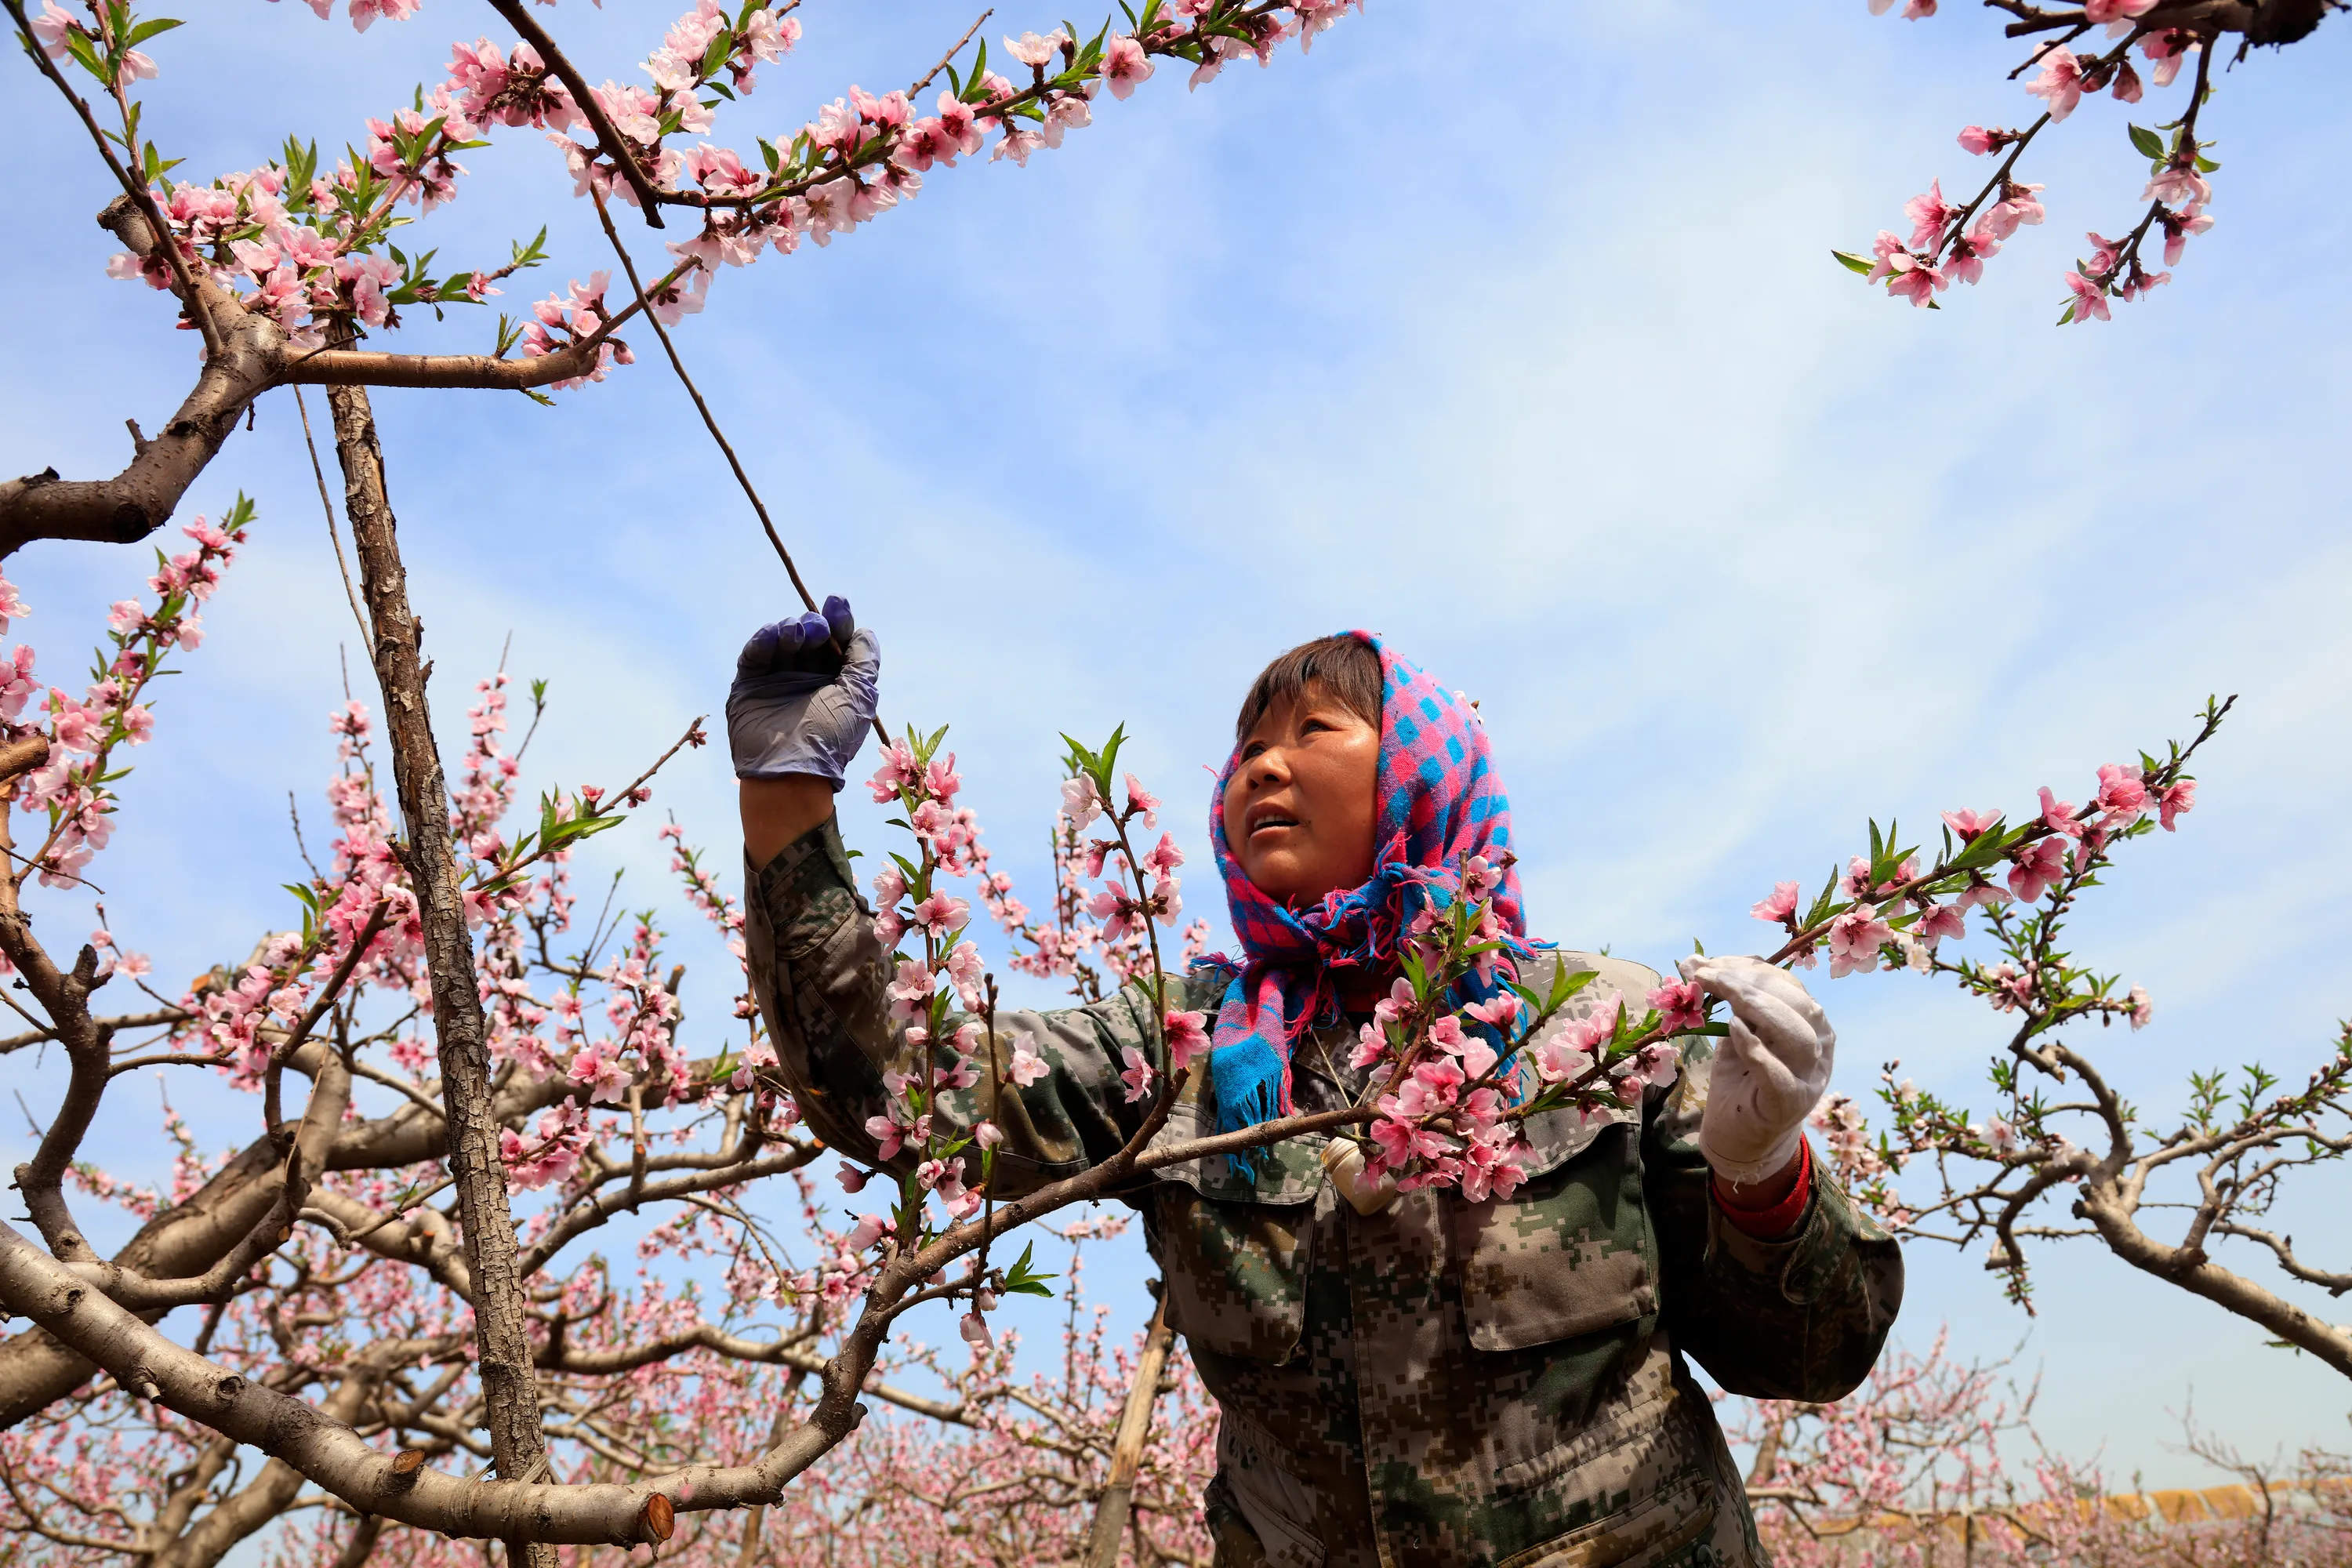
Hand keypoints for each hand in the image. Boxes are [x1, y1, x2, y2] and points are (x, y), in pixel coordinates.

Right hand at [726, 594, 879, 787]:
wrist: (791, 771)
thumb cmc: (832, 737)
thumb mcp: (860, 696)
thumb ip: (864, 660)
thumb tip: (864, 631)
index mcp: (834, 683)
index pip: (837, 644)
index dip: (839, 621)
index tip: (838, 603)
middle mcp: (806, 680)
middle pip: (811, 638)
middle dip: (816, 625)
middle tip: (818, 628)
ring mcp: (777, 682)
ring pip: (783, 641)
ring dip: (791, 630)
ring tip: (799, 633)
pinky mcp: (750, 685)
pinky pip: (755, 654)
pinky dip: (764, 639)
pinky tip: (774, 634)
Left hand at [1679, 953, 1835, 1187]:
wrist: (1742, 1135)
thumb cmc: (1742, 1077)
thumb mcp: (1736, 1030)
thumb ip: (1727, 1000)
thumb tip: (1696, 960)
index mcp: (1812, 1025)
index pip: (1789, 986)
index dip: (1749, 968)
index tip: (1709, 963)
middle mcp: (1820, 1049)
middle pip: (1800, 1006)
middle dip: (1750, 982)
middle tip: (1707, 974)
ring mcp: (1809, 1079)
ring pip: (1800, 1036)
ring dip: (1756, 1006)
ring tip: (1720, 992)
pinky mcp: (1789, 1105)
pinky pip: (1780, 1074)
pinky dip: (1757, 1048)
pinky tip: (1734, 1030)